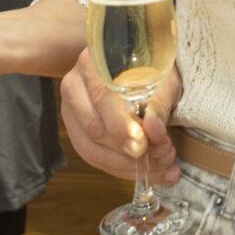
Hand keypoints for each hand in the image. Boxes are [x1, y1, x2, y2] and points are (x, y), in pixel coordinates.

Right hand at [62, 51, 182, 183]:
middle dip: (130, 152)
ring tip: (162, 169)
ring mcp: (70, 110)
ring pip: (91, 149)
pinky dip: (120, 169)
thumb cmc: (150, 67)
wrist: (133, 62)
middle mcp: (74, 84)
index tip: (143, 145)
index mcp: (94, 61)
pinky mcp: (75, 131)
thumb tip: (154, 132)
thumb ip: (159, 102)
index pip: (102, 97)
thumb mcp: (163, 77)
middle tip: (164, 158)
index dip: (121, 126)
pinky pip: (93, 157)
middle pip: (95, 128)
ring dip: (128, 166)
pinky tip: (147, 173)